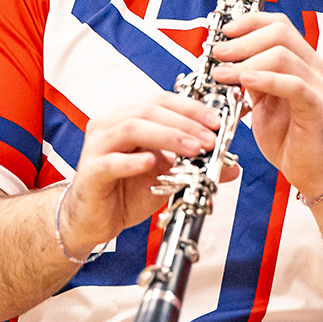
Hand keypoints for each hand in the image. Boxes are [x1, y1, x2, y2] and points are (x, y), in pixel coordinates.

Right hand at [57, 93, 230, 258]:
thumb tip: (232, 166)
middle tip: (210, 138)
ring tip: (194, 148)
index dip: (191, 108)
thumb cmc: (127, 190)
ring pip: (134, 128)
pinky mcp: (90, 171)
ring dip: (168, 136)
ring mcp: (98, 145)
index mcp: (129, 116)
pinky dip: (134, 160)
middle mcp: (111, 123)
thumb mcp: (167, 174)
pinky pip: (112, 161)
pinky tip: (152, 162)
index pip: (163, 101)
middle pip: (151, 110)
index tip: (217, 121)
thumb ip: (195, 164)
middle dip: (186, 122)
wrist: (95, 220)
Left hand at [210, 11, 322, 202]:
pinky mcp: (316, 106)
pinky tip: (246, 81)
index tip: (226, 31)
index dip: (250, 22)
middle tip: (219, 53)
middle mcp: (313, 67)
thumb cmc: (291, 136)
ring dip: (246, 61)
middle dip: (243, 41)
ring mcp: (317, 85)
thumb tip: (227, 56)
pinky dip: (266, 79)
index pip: (279, 24)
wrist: (312, 170)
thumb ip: (252, 75)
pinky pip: (293, 85)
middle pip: (280, 33)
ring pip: (282, 55)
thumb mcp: (263, 99)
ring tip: (224, 74)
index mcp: (302, 60)